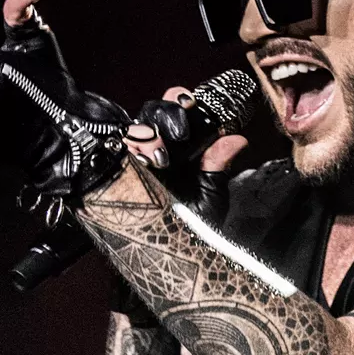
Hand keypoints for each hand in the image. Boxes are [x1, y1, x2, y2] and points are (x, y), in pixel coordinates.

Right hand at [126, 87, 247, 219]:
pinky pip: (116, 152)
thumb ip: (219, 165)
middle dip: (164, 113)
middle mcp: (159, 147)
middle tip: (179, 132)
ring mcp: (137, 159)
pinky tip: (142, 162)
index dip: (181, 100)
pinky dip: (127, 151)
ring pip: (134, 128)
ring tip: (162, 156)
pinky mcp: (121, 174)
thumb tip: (237, 139)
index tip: (190, 104)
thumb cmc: (194, 225)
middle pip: (153, 111)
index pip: (178, 107)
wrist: (174, 254)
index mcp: (183, 145)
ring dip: (147, 134)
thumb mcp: (211, 195)